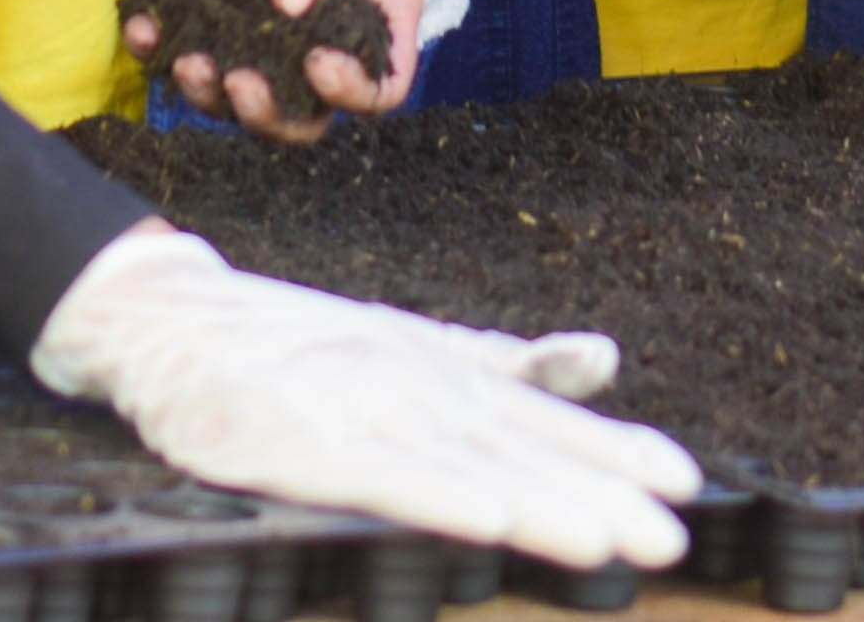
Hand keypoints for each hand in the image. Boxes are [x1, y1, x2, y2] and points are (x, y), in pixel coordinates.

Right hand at [29, 228, 697, 569]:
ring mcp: (360, 414)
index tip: (686, 484)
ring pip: (463, 467)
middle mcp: (417, 391)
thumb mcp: (420, 347)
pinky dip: (432, 496)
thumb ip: (512, 362)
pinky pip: (376, 477)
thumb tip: (605, 358)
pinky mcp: (299, 445)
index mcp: (448, 375)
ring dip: (535, 504)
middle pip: (518, 451)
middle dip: (597, 494)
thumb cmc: (303, 349)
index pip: (544, 421)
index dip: (614, 452)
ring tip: (603, 539)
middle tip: (671, 535)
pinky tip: (484, 521)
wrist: (176, 324)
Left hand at [135, 0, 438, 140]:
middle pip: (297, 98)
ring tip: (187, 63)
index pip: (377, 82)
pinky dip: (159, 32)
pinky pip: (186, 14)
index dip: (350, 93)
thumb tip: (288, 0)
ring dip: (205, 86)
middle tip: (240, 81)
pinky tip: (142, 28)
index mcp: (381, 7)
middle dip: (263, 107)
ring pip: (234, 72)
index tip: (319, 62)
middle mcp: (322, 16)